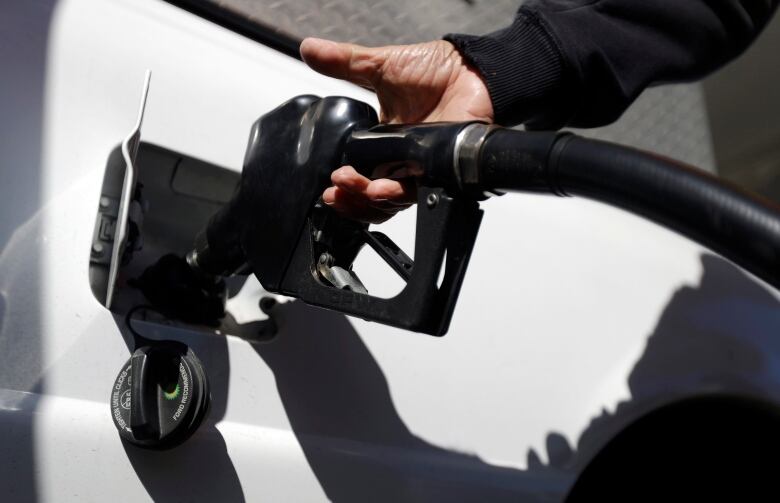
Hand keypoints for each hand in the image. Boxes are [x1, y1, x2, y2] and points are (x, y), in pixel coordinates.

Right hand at [300, 38, 492, 222]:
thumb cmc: (434, 70)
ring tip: (355, 185)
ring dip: (369, 199)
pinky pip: (418, 194)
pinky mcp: (439, 172)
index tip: (327, 183)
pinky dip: (397, 194)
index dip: (343, 186)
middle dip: (350, 199)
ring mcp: (419, 170)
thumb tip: (309, 48)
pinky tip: (382, 187)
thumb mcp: (379, 67)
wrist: (470, 69)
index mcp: (382, 144)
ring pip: (392, 202)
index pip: (359, 176)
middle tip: (336, 187)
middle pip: (371, 198)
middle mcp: (399, 162)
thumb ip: (344, 63)